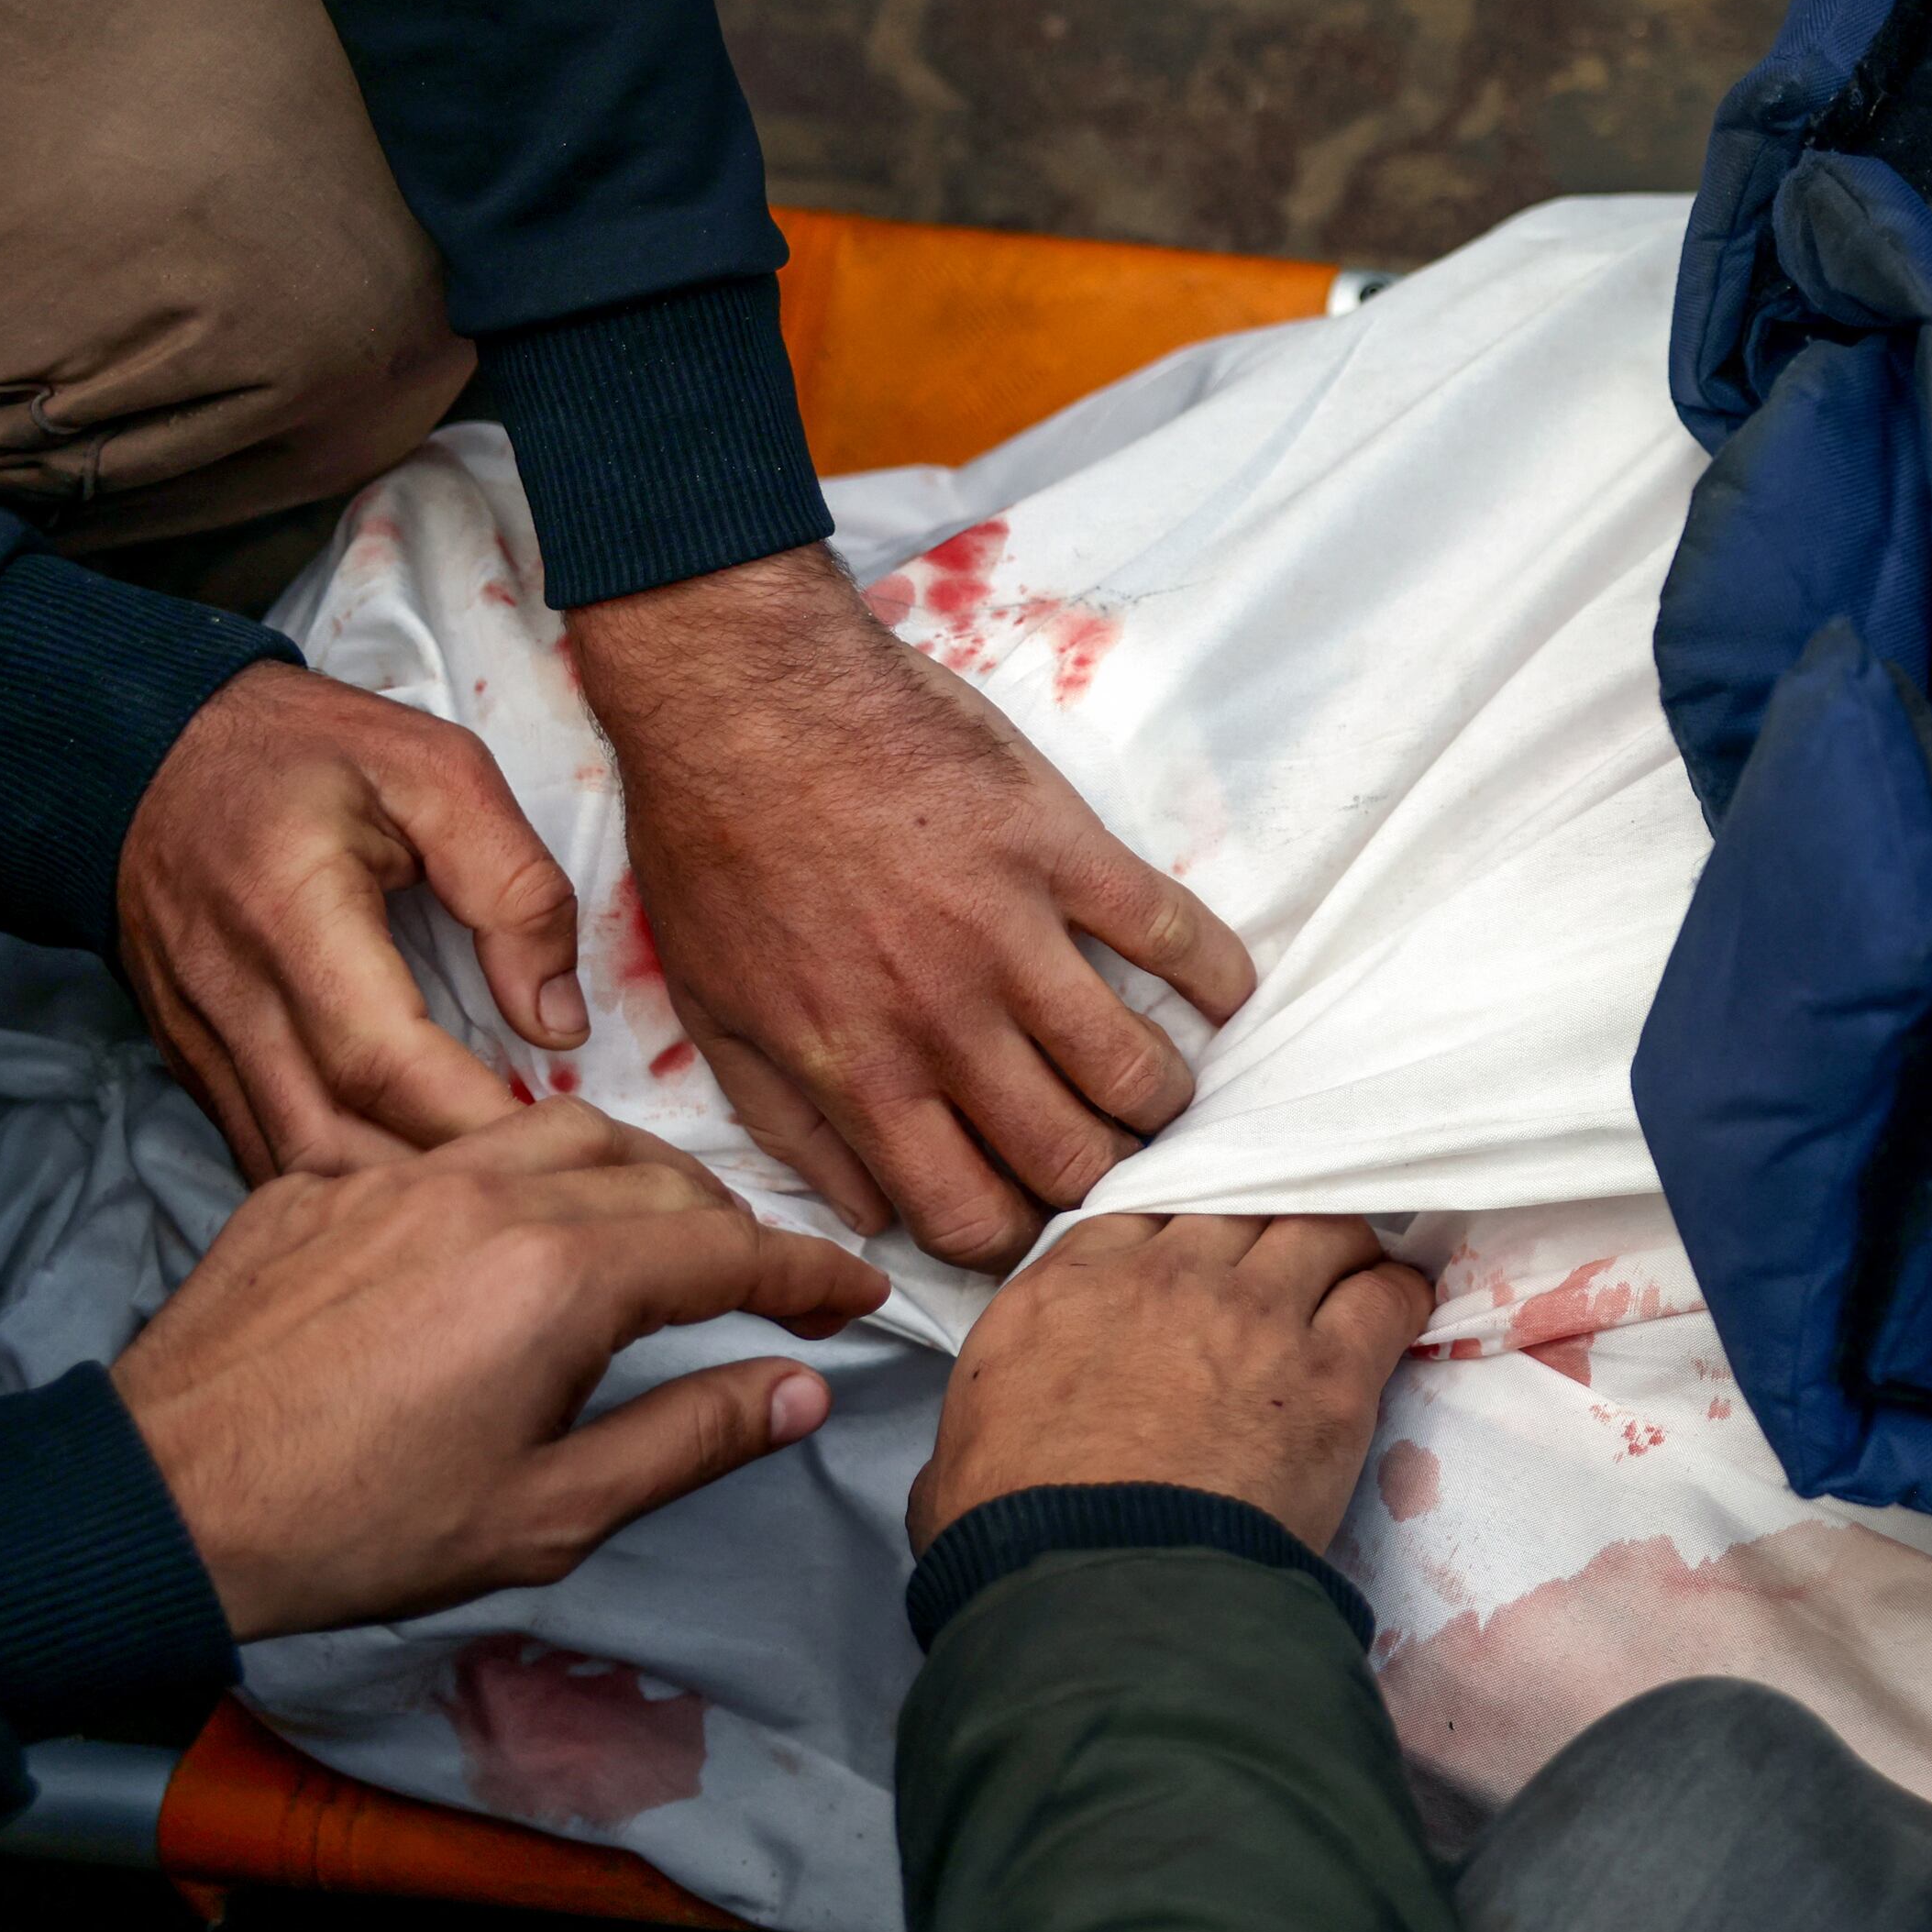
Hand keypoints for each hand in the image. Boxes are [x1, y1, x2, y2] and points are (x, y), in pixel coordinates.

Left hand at [114, 1102, 890, 1637]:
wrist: (154, 1505)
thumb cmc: (356, 1530)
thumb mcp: (548, 1515)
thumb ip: (689, 1438)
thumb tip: (799, 1388)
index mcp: (561, 1277)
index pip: (732, 1249)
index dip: (812, 1272)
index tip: (860, 1292)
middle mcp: (487, 1196)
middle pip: (656, 1174)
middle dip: (732, 1222)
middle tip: (767, 1280)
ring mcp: (392, 1179)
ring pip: (552, 1135)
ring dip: (630, 1175)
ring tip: (654, 1229)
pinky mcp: (313, 1187)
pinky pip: (440, 1155)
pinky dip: (506, 1183)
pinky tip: (499, 1241)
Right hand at [118, 662, 590, 1176]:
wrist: (141, 751)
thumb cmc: (299, 751)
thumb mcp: (436, 769)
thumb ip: (511, 884)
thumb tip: (556, 1020)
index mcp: (290, 915)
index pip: (380, 1062)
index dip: (472, 1120)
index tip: (565, 1145)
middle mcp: (230, 995)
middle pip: (333, 1140)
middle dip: (443, 1186)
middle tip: (546, 1196)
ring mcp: (201, 1039)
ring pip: (293, 1167)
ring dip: (393, 1201)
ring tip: (493, 1201)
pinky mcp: (195, 1060)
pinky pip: (265, 1149)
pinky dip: (342, 1181)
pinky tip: (415, 1182)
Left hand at [570, 549, 1255, 1271]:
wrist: (740, 696)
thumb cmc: (715, 849)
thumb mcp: (716, 1013)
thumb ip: (793, 1128)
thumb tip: (867, 1213)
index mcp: (861, 1071)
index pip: (971, 1217)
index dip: (1008, 1235)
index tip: (1017, 1204)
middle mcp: (946, 1021)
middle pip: (1074, 1161)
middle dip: (1097, 1176)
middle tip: (1095, 1144)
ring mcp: (1014, 933)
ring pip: (1141, 1073)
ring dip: (1161, 1094)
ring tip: (1150, 1075)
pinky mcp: (1063, 848)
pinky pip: (1176, 936)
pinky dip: (1216, 978)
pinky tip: (1213, 990)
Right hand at [906, 1214, 1429, 1558]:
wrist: (1100, 1594)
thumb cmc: (1015, 1543)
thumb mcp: (960, 1455)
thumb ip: (991, 1409)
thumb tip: (993, 1440)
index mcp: (1065, 1290)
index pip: (1147, 1210)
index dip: (1186, 1232)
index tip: (1204, 1261)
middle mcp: (1164, 1278)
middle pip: (1242, 1205)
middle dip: (1263, 1231)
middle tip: (1280, 1272)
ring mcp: (1253, 1315)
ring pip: (1324, 1228)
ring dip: (1339, 1250)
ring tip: (1347, 1282)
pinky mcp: (1329, 1371)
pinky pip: (1386, 1294)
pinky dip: (1398, 1296)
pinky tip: (1396, 1311)